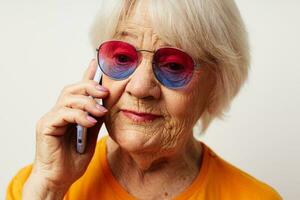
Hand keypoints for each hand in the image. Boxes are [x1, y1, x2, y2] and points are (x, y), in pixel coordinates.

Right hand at [23, 59, 108, 198]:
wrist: (59, 179)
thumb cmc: (73, 159)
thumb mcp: (91, 135)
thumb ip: (95, 119)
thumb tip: (105, 104)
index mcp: (69, 113)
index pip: (78, 90)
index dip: (86, 75)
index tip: (96, 63)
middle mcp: (58, 112)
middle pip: (72, 89)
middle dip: (90, 86)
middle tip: (105, 92)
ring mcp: (51, 118)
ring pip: (68, 99)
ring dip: (87, 102)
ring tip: (100, 111)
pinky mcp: (46, 126)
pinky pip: (63, 114)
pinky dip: (78, 116)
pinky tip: (90, 122)